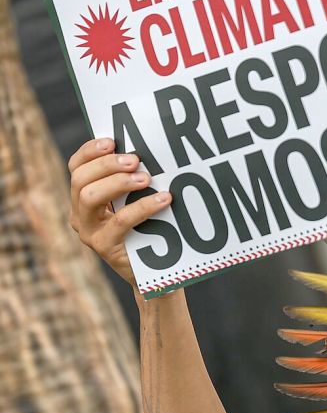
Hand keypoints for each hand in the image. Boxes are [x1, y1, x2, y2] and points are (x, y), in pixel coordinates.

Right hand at [68, 137, 171, 287]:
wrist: (155, 270)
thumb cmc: (149, 228)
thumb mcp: (136, 201)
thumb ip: (134, 180)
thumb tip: (149, 151)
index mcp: (84, 196)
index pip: (76, 167)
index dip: (90, 151)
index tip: (112, 141)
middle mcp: (81, 213)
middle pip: (80, 180)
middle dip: (106, 165)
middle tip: (135, 160)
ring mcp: (90, 231)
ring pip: (89, 198)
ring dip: (118, 183)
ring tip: (146, 179)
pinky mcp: (104, 247)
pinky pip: (119, 222)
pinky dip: (142, 207)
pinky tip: (163, 200)